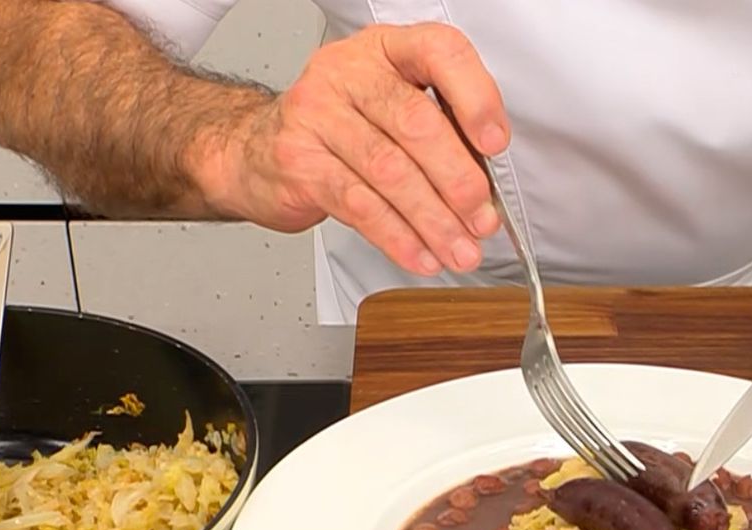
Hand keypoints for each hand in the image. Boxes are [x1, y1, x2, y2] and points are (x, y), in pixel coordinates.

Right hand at [197, 23, 507, 275]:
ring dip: (434, 221)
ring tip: (459, 249)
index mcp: (385, 50)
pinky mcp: (299, 163)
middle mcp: (348, 73)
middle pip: (416, 124)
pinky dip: (398, 237)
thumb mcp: (390, 112)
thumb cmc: (338, 130)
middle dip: (459, 182)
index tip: (496, 143)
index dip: (475, 97)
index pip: (439, 53)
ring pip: (390, 172)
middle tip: (482, 220)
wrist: (255, 150)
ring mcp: (317, 115)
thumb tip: (487, 186)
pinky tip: (420, 255)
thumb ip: (440, 133)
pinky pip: (359, 205)